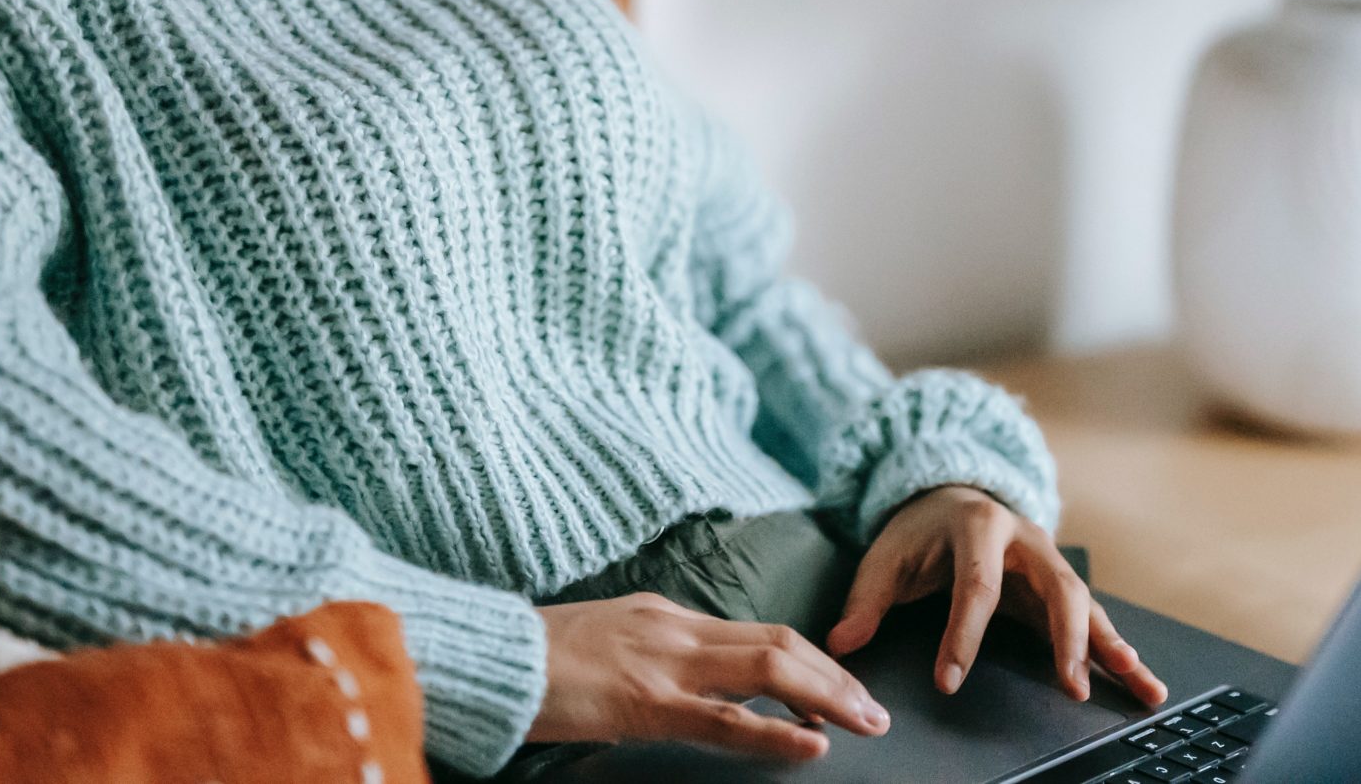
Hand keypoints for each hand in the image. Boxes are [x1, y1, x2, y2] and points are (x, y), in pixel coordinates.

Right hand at [529, 592, 893, 762]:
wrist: (486, 657)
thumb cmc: (533, 658)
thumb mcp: (604, 638)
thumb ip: (648, 651)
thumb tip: (684, 677)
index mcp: (665, 614)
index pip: (756, 632)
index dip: (808, 661)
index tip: (838, 690)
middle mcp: (675, 629)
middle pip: (780, 642)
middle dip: (835, 676)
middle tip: (874, 710)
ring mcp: (664, 662)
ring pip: (770, 668)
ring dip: (829, 695)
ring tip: (866, 722)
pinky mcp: (646, 702)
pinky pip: (726, 719)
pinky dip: (776, 731)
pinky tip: (811, 745)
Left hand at [824, 484, 1167, 708]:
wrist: (951, 494)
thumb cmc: (918, 531)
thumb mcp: (885, 557)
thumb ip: (866, 600)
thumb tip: (840, 642)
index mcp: (977, 527)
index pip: (975, 586)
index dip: (964, 635)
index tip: (949, 681)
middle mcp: (1025, 539)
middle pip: (1055, 587)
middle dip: (1066, 637)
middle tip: (1070, 684)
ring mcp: (1049, 561)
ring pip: (1087, 603)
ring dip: (1111, 646)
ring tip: (1139, 687)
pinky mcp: (1059, 584)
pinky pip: (1095, 618)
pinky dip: (1120, 649)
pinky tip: (1143, 681)